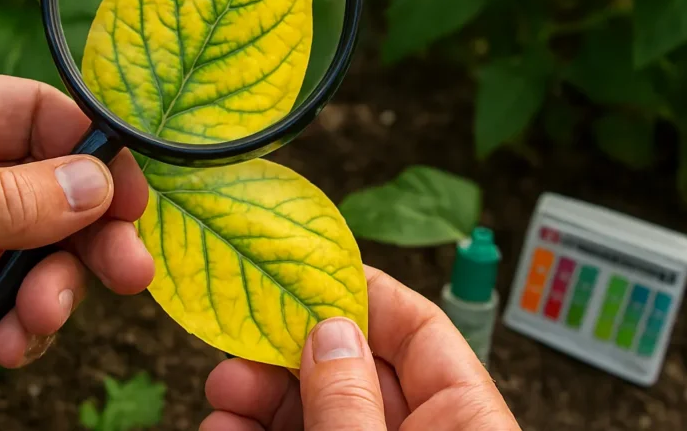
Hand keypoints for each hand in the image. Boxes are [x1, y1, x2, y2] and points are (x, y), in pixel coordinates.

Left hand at [0, 75, 153, 424]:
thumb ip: (12, 200)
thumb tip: (98, 182)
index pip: (40, 117)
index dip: (92, 153)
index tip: (131, 199)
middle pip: (57, 190)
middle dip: (91, 233)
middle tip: (129, 273)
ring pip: (45, 252)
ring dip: (55, 289)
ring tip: (36, 322)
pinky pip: (16, 303)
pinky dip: (23, 327)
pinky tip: (4, 347)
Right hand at [201, 266, 519, 429]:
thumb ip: (353, 402)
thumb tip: (328, 330)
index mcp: (465, 418)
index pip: (421, 328)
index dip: (361, 293)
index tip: (300, 271)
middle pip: (355, 369)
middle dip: (288, 352)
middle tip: (238, 343)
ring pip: (319, 411)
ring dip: (262, 398)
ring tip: (220, 394)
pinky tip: (226, 429)